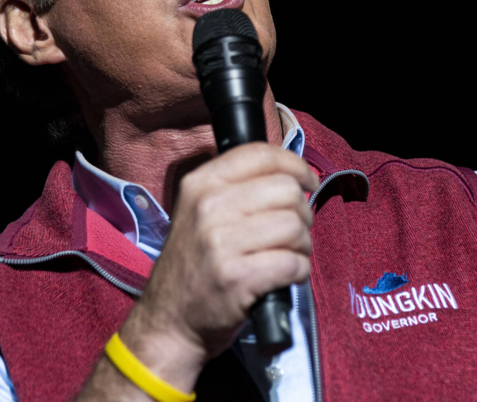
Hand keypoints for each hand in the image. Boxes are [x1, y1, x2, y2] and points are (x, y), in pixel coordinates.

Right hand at [115, 143, 317, 387]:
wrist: (169, 321)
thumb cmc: (195, 266)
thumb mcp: (199, 213)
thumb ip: (238, 189)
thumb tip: (292, 176)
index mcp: (200, 184)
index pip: (260, 154)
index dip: (295, 165)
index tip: (307, 182)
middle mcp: (208, 208)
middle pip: (286, 190)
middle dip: (303, 212)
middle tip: (294, 231)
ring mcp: (220, 243)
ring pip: (294, 226)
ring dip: (303, 245)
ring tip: (288, 256)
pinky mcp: (236, 278)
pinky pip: (293, 263)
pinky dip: (299, 271)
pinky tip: (286, 276)